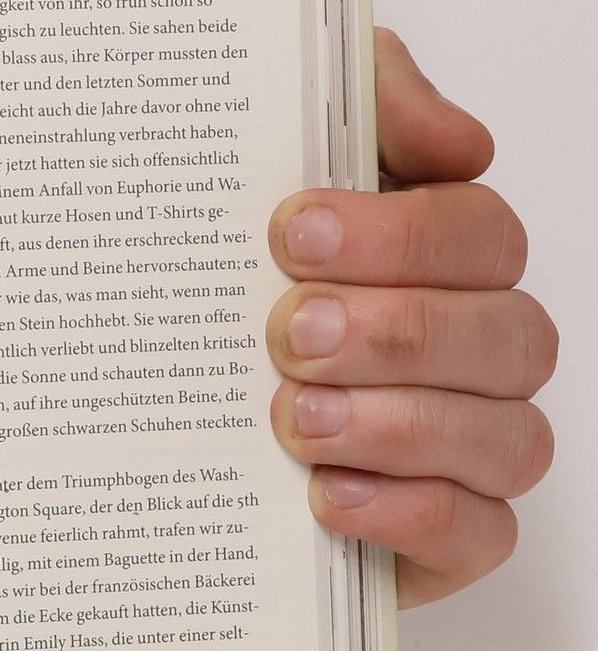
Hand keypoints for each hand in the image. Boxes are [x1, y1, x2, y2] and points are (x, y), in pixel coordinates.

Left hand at [266, 29, 555, 605]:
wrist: (143, 428)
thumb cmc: (230, 295)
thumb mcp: (261, 174)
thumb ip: (357, 113)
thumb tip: (449, 135)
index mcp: (441, 262)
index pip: (478, 234)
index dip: (401, 233)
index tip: (295, 231)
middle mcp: (472, 351)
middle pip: (505, 334)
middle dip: (396, 331)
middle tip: (290, 333)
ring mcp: (467, 448)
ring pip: (507, 436)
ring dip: (401, 424)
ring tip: (296, 418)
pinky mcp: (444, 537)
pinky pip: (480, 534)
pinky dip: (412, 514)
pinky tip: (329, 495)